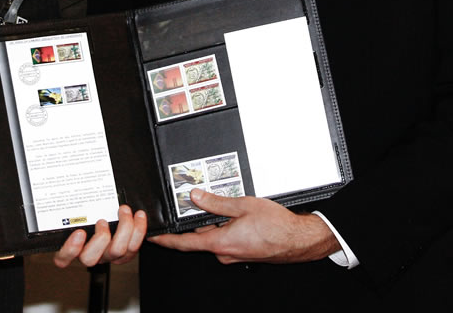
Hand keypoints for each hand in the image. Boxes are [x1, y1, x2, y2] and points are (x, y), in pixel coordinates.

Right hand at [53, 204, 147, 267]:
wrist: (115, 212)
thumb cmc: (89, 207)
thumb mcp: (76, 203)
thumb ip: (66, 198)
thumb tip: (50, 171)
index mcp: (72, 246)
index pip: (63, 258)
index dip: (70, 249)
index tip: (78, 232)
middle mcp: (90, 253)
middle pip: (91, 258)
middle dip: (100, 239)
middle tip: (102, 221)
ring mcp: (108, 254)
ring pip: (116, 253)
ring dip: (123, 230)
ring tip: (124, 212)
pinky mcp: (126, 251)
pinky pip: (133, 248)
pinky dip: (139, 231)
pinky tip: (138, 215)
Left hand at [148, 189, 337, 264]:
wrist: (300, 240)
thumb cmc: (278, 226)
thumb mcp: (244, 205)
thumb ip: (216, 202)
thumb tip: (195, 197)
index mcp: (221, 243)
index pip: (184, 244)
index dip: (166, 240)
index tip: (152, 236)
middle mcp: (225, 253)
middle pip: (200, 236)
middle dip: (197, 220)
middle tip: (196, 202)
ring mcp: (234, 254)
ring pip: (214, 236)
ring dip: (214, 222)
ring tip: (225, 206)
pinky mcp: (242, 253)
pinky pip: (226, 239)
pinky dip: (225, 227)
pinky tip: (234, 216)